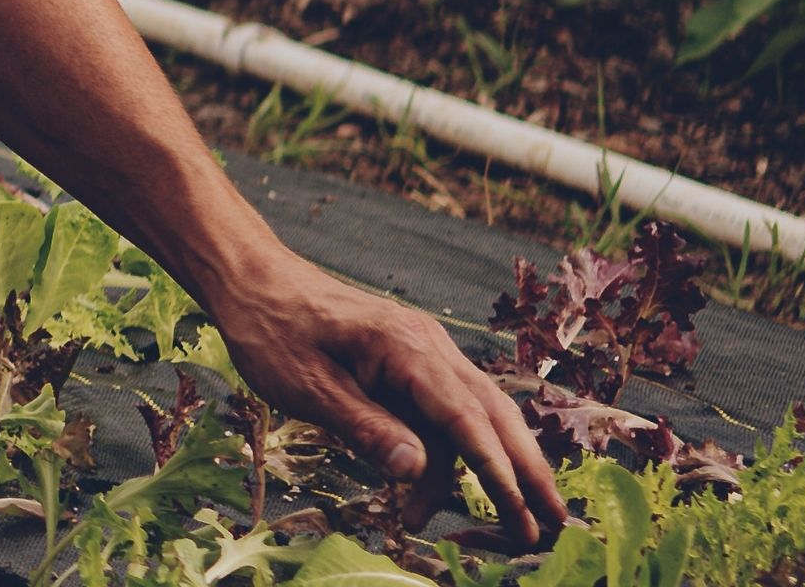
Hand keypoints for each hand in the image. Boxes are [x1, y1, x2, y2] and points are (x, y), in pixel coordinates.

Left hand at [207, 262, 570, 541]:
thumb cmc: (271, 330)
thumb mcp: (307, 387)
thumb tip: (416, 471)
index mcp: (407, 348)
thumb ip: (364, 428)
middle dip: (526, 470)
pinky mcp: (410, 364)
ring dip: (490, 467)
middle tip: (552, 522)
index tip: (519, 510)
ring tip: (507, 521)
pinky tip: (430, 491)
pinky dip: (449, 452)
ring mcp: (424, 353)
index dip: (495, 468)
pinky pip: (444, 411)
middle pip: (493, 413)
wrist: (252, 281)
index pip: (465, 417)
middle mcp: (430, 347)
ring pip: (475, 415)